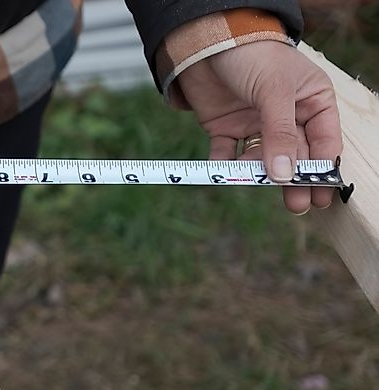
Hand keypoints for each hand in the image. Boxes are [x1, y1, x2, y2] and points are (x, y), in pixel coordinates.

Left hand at [177, 41, 341, 213]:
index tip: (319, 192)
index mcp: (311, 101)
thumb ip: (280, 134)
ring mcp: (255, 124)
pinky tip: (224, 172)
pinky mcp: (226, 129)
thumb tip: (285, 173)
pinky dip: (226, 165)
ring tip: (258, 184)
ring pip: (262, 159)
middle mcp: (286, 116)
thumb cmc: (252, 55)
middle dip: (294, 179)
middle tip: (297, 206)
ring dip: (260, 174)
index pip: (324, 141)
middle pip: (295, 155)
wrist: (206, 42)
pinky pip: (228, 154)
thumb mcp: (274, 92)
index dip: (322, 167)